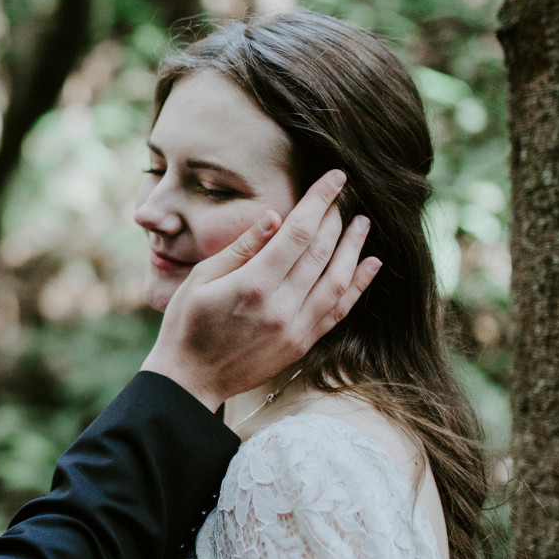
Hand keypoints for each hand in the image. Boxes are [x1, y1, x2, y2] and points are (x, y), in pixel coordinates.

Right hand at [141, 170, 381, 409]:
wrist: (190, 381)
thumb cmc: (186, 325)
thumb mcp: (201, 279)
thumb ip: (241, 248)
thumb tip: (275, 218)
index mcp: (252, 285)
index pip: (297, 232)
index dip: (319, 200)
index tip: (335, 177)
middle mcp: (280, 306)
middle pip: (321, 252)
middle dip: (335, 217)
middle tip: (343, 195)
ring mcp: (295, 328)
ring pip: (337, 279)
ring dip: (354, 247)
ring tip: (362, 222)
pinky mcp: (302, 344)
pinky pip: (339, 311)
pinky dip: (359, 286)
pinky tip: (372, 264)